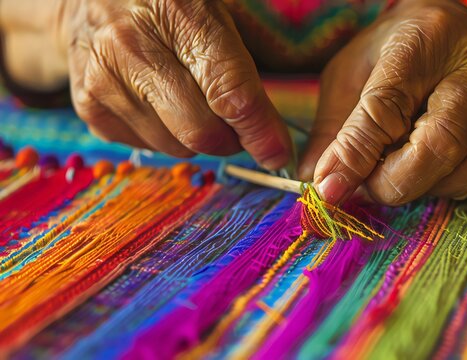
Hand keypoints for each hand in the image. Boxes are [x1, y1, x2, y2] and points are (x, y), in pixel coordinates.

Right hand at [0, 0, 290, 168]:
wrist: (90, 2)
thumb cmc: (169, 11)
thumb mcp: (214, 16)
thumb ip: (242, 72)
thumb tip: (273, 141)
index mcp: (179, 13)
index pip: (229, 91)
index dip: (259, 131)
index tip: (279, 154)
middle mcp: (133, 45)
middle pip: (200, 131)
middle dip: (231, 141)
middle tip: (238, 129)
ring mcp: (104, 77)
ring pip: (175, 147)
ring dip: (198, 141)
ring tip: (194, 106)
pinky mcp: (87, 105)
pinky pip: (146, 148)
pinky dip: (167, 139)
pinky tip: (161, 106)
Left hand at [298, 0, 466, 204]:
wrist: (450, 34)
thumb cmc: (393, 53)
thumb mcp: (350, 74)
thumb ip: (334, 129)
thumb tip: (319, 183)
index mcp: (420, 44)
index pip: (388, 106)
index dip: (357, 155)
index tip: (331, 188)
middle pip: (443, 143)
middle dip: (397, 182)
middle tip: (368, 186)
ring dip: (430, 189)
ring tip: (401, 174)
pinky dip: (463, 189)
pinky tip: (437, 176)